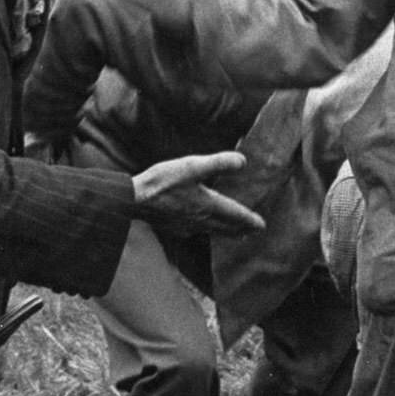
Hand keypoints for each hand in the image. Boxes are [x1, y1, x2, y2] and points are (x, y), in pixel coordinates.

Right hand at [132, 151, 265, 236]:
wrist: (133, 201)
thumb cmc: (162, 182)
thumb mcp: (192, 166)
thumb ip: (218, 163)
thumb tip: (243, 162)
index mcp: (207, 205)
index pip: (234, 214)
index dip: (249, 219)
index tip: (261, 226)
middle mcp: (199, 219)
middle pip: (225, 227)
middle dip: (240, 230)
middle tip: (251, 233)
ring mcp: (185, 225)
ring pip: (211, 231)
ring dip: (225, 233)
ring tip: (233, 234)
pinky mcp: (173, 227)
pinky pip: (195, 232)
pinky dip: (206, 231)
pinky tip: (199, 229)